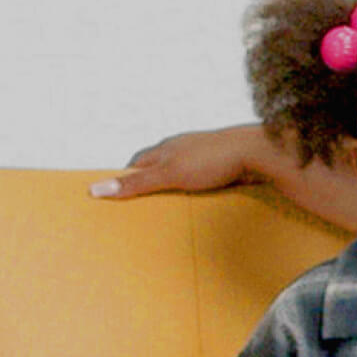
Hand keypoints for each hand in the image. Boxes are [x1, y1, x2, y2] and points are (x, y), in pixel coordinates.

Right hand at [90, 126, 283, 199]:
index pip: (138, 162)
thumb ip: (135, 183)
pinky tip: (200, 203)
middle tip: (142, 205)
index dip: (127, 177)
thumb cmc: (214, 159)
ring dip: (175, 189)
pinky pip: (204, 182)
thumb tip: (97, 188)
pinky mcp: (223, 168)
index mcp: (167, 147)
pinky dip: (197, 192)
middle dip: (151, 183)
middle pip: (159, 167)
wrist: (258, 153)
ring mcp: (204, 157)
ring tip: (170, 208)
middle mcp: (183, 149)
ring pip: (182, 174)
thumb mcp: (169, 174)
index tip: (118, 194)